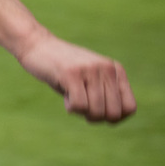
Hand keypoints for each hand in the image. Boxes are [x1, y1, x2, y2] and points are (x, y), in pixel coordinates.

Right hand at [16, 32, 135, 122]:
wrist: (35, 44)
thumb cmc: (61, 68)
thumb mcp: (89, 79)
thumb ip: (104, 94)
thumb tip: (114, 121)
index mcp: (115, 69)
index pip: (129, 108)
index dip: (114, 118)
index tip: (97, 112)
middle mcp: (106, 68)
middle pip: (113, 113)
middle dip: (96, 118)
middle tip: (82, 108)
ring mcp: (90, 70)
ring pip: (96, 111)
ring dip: (82, 113)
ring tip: (72, 100)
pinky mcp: (71, 73)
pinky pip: (79, 106)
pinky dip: (71, 108)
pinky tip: (65, 97)